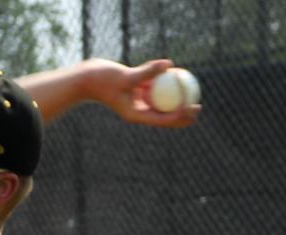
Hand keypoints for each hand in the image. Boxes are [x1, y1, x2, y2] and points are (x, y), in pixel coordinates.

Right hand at [83, 58, 200, 127]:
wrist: (86, 78)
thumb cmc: (103, 79)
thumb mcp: (126, 76)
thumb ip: (147, 71)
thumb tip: (169, 64)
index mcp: (135, 115)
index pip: (162, 119)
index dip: (180, 116)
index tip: (192, 110)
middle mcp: (138, 111)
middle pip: (164, 116)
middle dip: (182, 115)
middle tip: (198, 108)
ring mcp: (136, 102)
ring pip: (161, 103)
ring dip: (176, 101)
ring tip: (192, 95)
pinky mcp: (135, 91)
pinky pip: (154, 89)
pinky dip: (165, 85)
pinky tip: (178, 76)